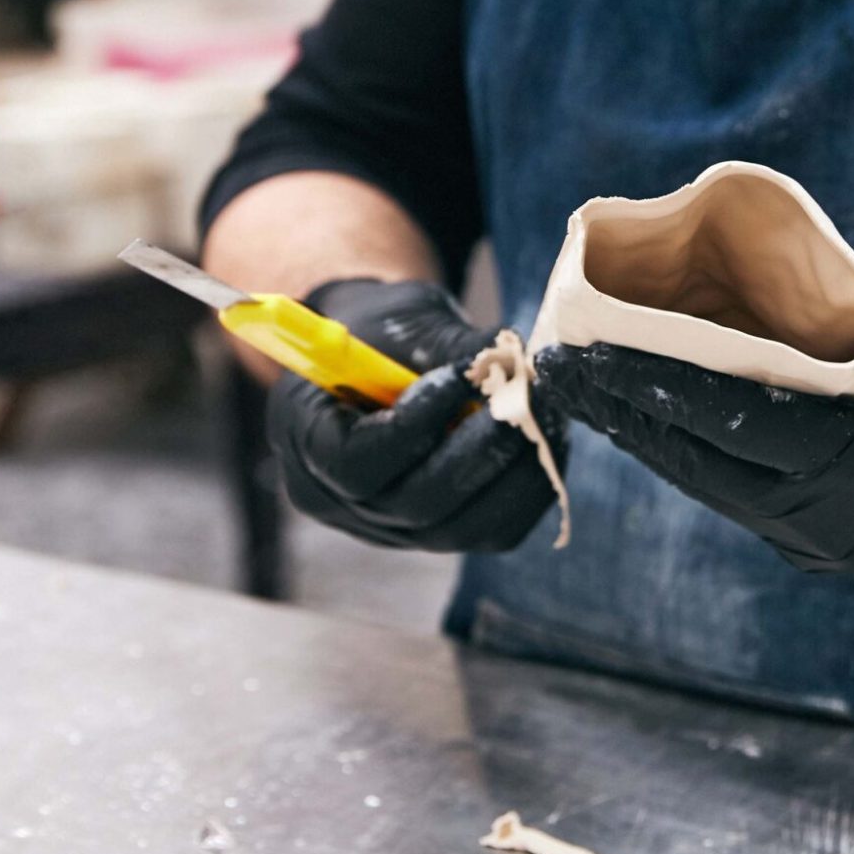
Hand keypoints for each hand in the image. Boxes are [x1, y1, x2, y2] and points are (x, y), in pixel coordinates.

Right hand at [266, 279, 564, 553]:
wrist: (380, 357)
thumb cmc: (381, 329)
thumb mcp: (399, 318)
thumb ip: (444, 343)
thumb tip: (512, 358)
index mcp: (307, 442)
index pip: (354, 464)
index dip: (412, 426)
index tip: (458, 377)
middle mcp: (344, 502)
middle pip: (415, 504)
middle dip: (477, 451)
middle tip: (521, 400)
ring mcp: (393, 528)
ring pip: (461, 528)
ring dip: (513, 473)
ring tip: (543, 417)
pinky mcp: (440, 534)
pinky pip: (492, 532)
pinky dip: (528, 490)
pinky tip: (545, 441)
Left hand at [535, 255, 853, 575]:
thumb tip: (776, 251)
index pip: (735, 422)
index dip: (656, 383)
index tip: (591, 348)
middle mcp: (828, 522)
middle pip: (699, 463)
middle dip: (623, 409)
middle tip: (555, 359)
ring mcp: (818, 542)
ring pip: (707, 482)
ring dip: (643, 429)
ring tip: (579, 378)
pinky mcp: (815, 541)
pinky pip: (734, 488)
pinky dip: (687, 443)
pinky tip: (642, 402)